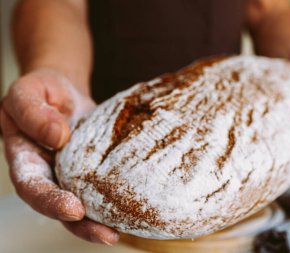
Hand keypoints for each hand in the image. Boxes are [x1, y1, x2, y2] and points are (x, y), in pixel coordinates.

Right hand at [0, 69, 118, 244]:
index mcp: (26, 160)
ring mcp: (74, 174)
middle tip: (108, 235)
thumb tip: (57, 136)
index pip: (33, 188)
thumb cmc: (42, 91)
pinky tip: (136, 204)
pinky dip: (118, 197)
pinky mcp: (96, 168)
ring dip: (103, 220)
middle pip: (62, 208)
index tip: (74, 209)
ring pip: (86, 204)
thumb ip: (33, 113)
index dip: (51, 202)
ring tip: (125, 229)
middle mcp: (50, 174)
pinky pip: (105, 185)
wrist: (64, 90)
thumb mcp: (27, 92)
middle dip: (83, 225)